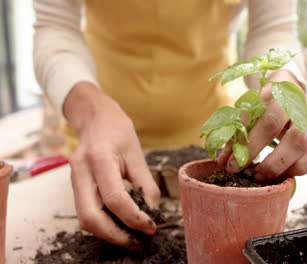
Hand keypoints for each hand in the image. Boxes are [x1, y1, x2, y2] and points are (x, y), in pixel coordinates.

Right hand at [64, 82, 160, 247]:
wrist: (94, 117)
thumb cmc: (117, 131)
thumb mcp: (137, 153)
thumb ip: (146, 184)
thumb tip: (153, 212)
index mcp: (99, 159)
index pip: (114, 198)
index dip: (133, 218)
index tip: (150, 227)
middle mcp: (81, 171)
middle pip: (89, 217)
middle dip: (114, 235)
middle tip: (136, 242)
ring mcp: (73, 179)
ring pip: (84, 218)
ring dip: (107, 232)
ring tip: (131, 237)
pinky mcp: (74, 185)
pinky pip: (85, 211)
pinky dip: (102, 223)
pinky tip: (119, 225)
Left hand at [218, 70, 306, 180]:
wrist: (282, 88)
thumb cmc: (260, 104)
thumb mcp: (246, 110)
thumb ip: (236, 132)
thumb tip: (224, 161)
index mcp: (281, 86)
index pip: (269, 119)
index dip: (251, 146)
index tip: (232, 164)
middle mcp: (304, 99)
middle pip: (296, 138)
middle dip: (273, 162)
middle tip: (255, 174)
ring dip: (296, 168)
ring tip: (275, 176)